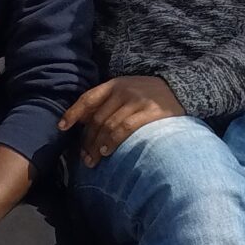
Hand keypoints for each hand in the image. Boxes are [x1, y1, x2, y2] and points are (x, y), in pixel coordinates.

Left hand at [60, 75, 184, 167]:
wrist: (182, 88)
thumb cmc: (149, 94)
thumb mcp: (127, 90)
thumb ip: (107, 102)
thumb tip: (81, 121)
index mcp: (115, 84)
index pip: (88, 99)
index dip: (73, 113)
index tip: (62, 128)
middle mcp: (123, 90)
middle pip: (97, 118)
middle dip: (87, 139)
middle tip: (83, 157)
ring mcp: (137, 100)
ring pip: (108, 125)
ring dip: (97, 145)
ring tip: (93, 160)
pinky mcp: (150, 112)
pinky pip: (125, 128)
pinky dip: (113, 140)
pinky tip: (108, 151)